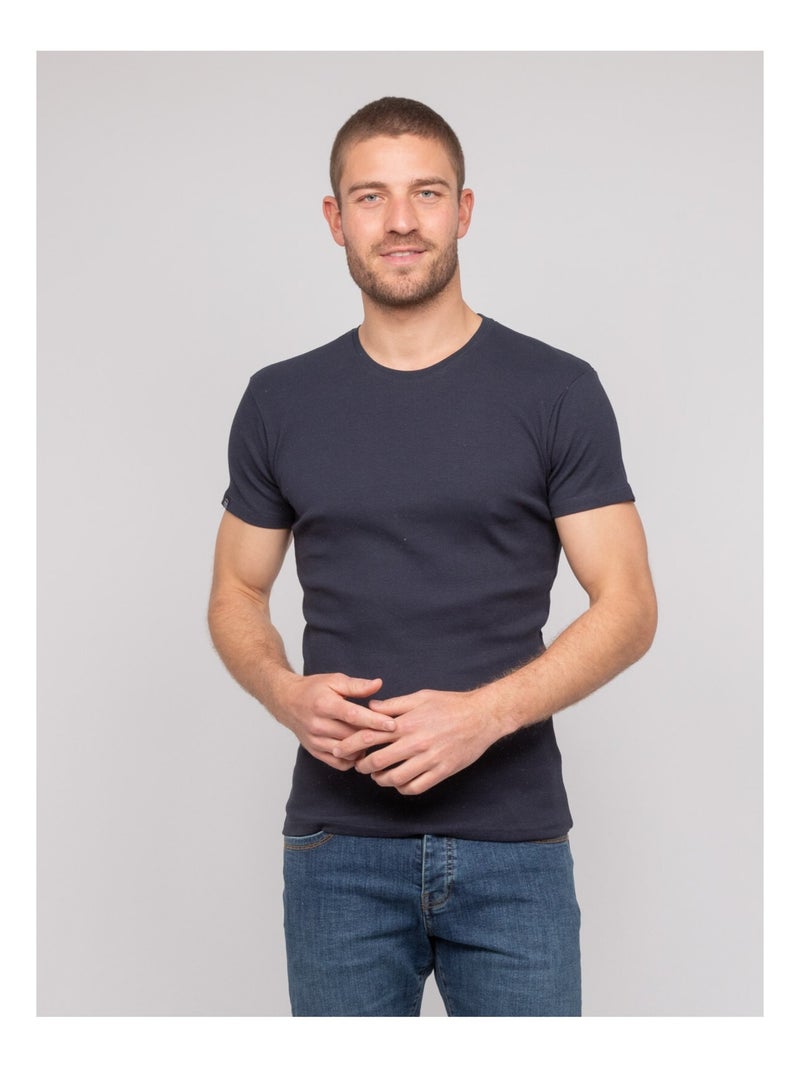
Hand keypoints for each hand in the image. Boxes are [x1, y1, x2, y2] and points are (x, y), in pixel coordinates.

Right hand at [271, 673, 395, 770]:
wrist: (287, 702)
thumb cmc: (313, 689)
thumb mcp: (334, 680)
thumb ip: (356, 685)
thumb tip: (378, 684)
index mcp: (325, 704)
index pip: (353, 716)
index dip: (374, 721)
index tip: (393, 724)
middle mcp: (318, 725)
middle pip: (352, 736)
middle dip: (373, 736)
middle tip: (393, 735)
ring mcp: (315, 740)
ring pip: (347, 752)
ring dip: (363, 749)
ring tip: (377, 742)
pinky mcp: (314, 751)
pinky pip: (339, 763)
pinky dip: (352, 759)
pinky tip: (360, 750)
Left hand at [332, 688, 505, 794]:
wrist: (482, 717)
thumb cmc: (450, 704)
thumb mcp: (420, 697)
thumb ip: (394, 705)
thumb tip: (371, 708)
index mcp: (407, 723)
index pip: (369, 736)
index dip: (351, 745)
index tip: (341, 749)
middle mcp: (415, 743)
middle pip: (377, 761)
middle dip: (362, 766)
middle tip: (359, 765)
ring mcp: (429, 759)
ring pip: (394, 779)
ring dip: (381, 780)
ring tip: (378, 776)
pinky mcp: (441, 772)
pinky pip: (415, 787)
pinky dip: (402, 788)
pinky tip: (399, 782)